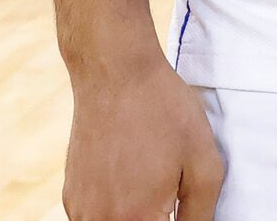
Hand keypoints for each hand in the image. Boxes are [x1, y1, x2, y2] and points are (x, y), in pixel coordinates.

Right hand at [62, 61, 222, 220]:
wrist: (114, 71)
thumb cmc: (163, 111)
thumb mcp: (204, 165)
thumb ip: (200, 217)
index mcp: (138, 219)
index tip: (176, 204)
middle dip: (154, 217)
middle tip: (167, 194)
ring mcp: (81, 210)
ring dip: (134, 217)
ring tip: (149, 185)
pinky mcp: (71, 195)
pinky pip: (95, 218)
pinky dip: (114, 211)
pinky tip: (129, 179)